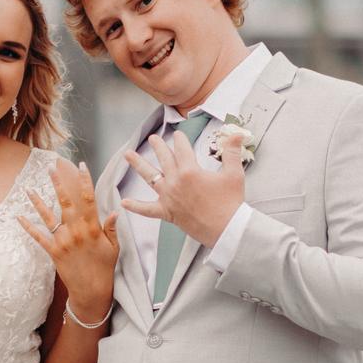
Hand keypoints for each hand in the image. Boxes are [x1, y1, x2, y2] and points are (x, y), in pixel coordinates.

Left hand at [18, 159, 119, 320]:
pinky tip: (19, 217)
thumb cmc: (104, 267)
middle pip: (66, 202)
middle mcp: (76, 231)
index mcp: (93, 228)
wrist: (92, 290)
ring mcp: (63, 241)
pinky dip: (28, 227)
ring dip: (38, 201)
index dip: (85, 181)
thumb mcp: (114, 246)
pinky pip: (38, 236)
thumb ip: (111, 228)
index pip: (88, 199)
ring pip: (48, 216)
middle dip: (58, 184)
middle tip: (51, 168)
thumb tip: (115, 210)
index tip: (82, 166)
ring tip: (29, 188)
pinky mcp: (53, 251)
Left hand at [120, 127, 243, 246]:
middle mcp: (175, 182)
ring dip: (138, 164)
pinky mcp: (168, 212)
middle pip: (164, 158)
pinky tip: (124, 202)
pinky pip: (148, 209)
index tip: (178, 134)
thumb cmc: (230, 202)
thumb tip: (238, 133)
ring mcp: (169, 197)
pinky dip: (136, 206)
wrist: (226, 229)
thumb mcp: (234, 173)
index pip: (182, 149)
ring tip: (128, 154)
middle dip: (158, 146)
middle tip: (153, 138)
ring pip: (150, 177)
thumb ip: (232, 151)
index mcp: (190, 171)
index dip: (180, 139)